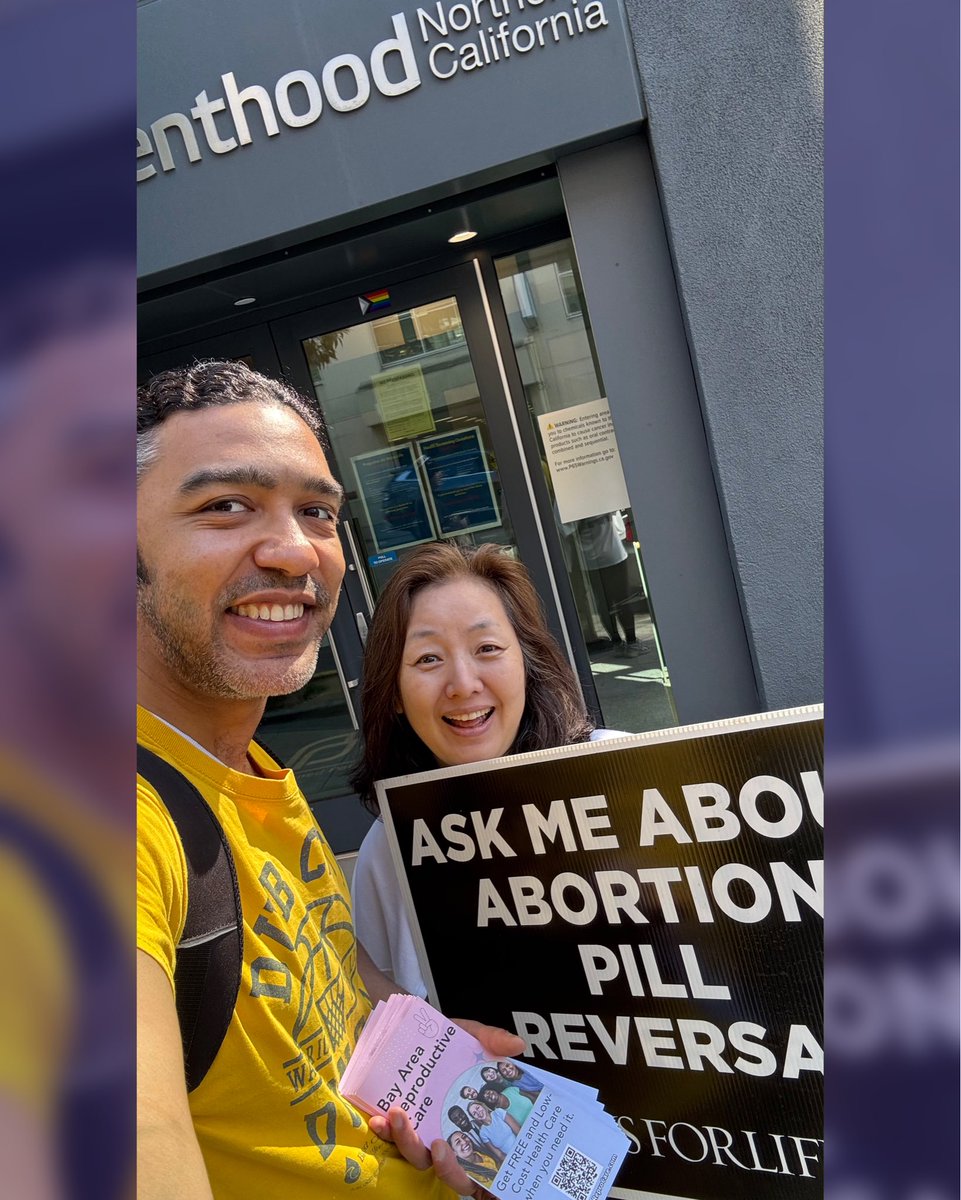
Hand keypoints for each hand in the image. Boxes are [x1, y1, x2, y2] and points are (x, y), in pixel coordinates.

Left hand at [367, 1018, 524, 1196]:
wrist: (423, 1032)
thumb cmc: (454, 1042)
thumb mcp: (475, 1037)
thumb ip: (493, 1040)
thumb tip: (517, 1045)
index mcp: (474, 1124)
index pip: (479, 1163)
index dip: (473, 1170)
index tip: (468, 1157)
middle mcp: (449, 1134)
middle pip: (448, 1167)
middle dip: (444, 1164)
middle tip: (438, 1144)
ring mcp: (424, 1132)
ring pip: (418, 1156)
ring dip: (407, 1142)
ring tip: (398, 1117)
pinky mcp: (399, 1124)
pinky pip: (392, 1138)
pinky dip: (386, 1132)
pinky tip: (379, 1118)